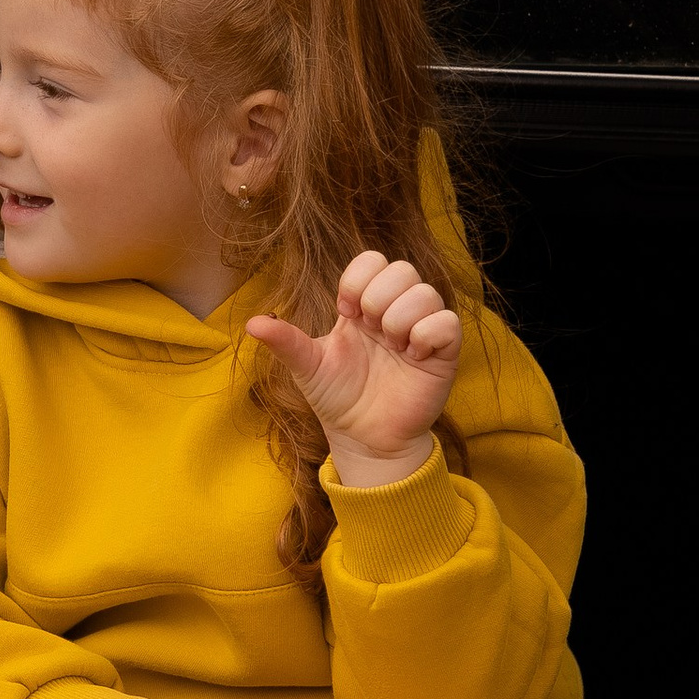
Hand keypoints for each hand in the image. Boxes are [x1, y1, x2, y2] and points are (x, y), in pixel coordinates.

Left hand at [243, 248, 460, 485]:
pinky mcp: (444, 354)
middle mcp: (395, 311)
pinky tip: (411, 356)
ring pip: (426, 292)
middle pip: (402, 269)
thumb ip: (285, 341)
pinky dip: (426, 335)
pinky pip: (448, 323)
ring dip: (400, 318)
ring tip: (391, 346)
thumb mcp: (307, 366)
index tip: (345, 312)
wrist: (363, 438)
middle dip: (378, 297)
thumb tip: (250, 323)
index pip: (372, 260)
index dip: (357, 280)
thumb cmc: (337, 398)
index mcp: (363, 307)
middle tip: (369, 330)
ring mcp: (421, 330)